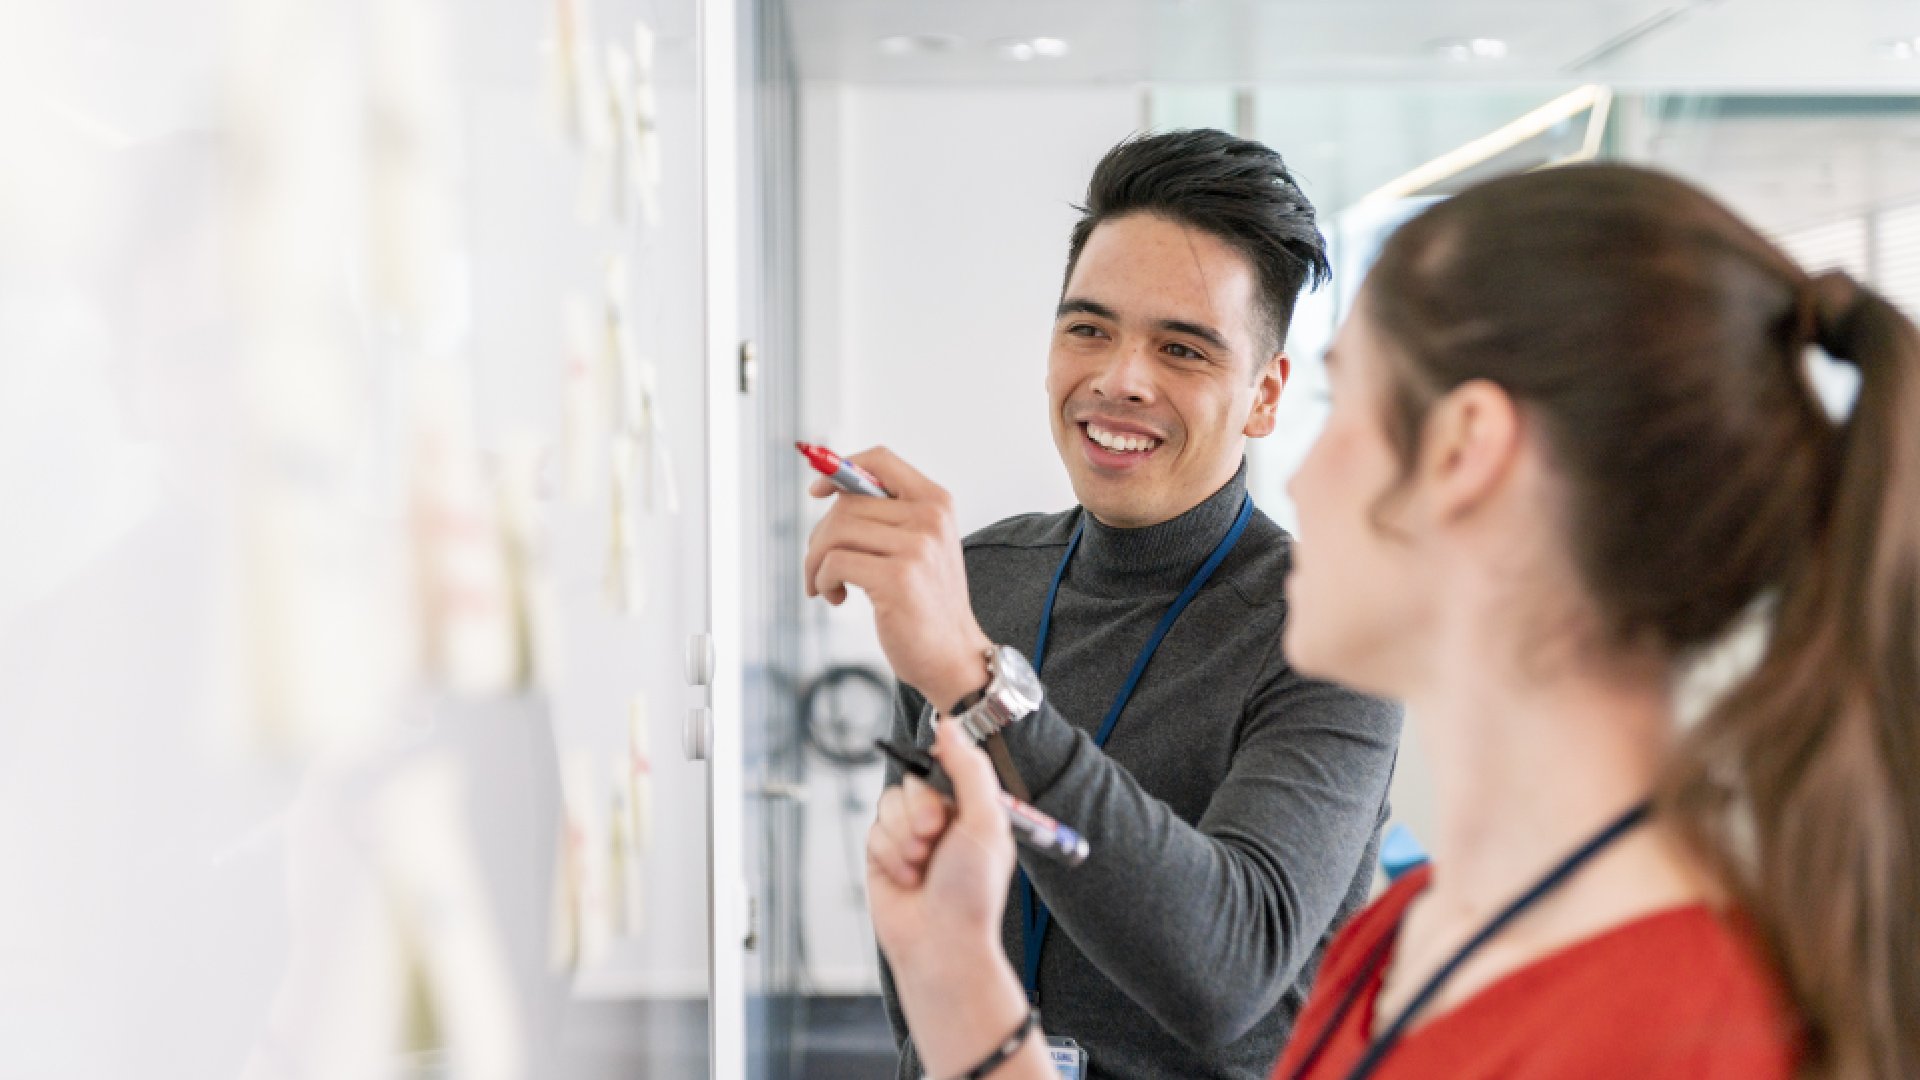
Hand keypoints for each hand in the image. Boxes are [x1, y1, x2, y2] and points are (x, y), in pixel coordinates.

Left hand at [803, 447, 992, 706]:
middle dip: (820, 536)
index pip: (881, 460)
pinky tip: (836, 597)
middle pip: (847, 503)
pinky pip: (835, 563)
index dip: (840, 468)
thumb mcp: (919, 546)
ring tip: (826, 585)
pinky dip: (822, 580)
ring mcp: (917, 548)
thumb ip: (886, 515)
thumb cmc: (926, 603)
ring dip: (816, 562)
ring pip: (835, 532)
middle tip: (820, 567)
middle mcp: (930, 519)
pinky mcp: (898, 579)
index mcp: (937, 502)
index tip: (818, 491)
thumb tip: (829, 487)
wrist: (953, 656)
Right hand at [866, 720, 1017, 974]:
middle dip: (920, 812)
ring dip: (902, 837)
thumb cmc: (971, 890)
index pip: (945, 766)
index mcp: (971, 808)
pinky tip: (905, 879)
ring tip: (920, 866)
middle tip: (935, 839)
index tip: (943, 798)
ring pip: (888, 804)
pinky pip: (872, 831)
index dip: (938, 777)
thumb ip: (969, 769)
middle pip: (912, 783)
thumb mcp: (985, 821)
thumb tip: (950, 725)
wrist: (940, 943)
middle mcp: (941, 820)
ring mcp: (910, 838)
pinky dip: (888, 854)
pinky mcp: (883, 856)